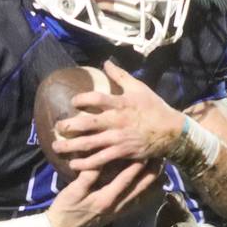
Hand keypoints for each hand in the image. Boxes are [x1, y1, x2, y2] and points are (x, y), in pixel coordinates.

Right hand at [46, 159, 162, 226]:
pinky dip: (145, 195)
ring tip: (161, 171)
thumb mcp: (73, 191)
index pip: (126, 180)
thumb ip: (88, 176)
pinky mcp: (116, 215)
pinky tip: (151, 189)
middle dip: (151, 174)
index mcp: (106, 199)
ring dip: (151, 184)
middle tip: (161, 160)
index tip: (146, 152)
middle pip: (139, 189)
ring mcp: (117, 212)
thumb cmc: (65, 209)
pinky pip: (136, 204)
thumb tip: (100, 159)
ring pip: (140, 197)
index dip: (137, 166)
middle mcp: (116, 207)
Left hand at [52, 60, 184, 171]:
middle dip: (68, 126)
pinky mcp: (121, 153)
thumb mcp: (139, 87)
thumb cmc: (154, 107)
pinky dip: (85, 163)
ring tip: (56, 147)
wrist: (171, 131)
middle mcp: (116, 121)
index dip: (82, 99)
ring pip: (90, 144)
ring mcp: (118, 139)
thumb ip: (120, 75)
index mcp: (120, 104)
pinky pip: (100, 160)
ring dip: (71, 147)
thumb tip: (106, 62)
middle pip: (87, 124)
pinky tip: (73, 164)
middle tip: (56, 127)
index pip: (96, 99)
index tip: (73, 101)